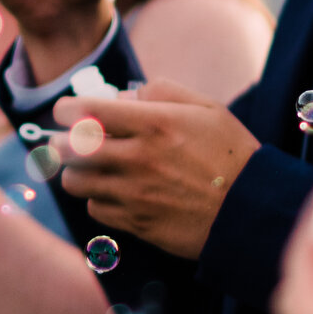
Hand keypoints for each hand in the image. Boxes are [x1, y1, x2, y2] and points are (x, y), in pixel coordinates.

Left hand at [54, 81, 259, 255]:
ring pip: (75, 181)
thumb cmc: (231, 154)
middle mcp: (137, 157)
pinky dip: (99, 199)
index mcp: (152, 123)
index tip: (69, 112)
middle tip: (67, 140)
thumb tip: (122, 95)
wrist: (252, 210)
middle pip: (68, 148)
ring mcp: (134, 193)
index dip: (66, 110)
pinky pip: (95, 208)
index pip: (82, 112)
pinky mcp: (137, 222)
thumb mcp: (205, 108)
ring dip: (77, 171)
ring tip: (92, 167)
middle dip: (60, 141)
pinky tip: (116, 191)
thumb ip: (161, 91)